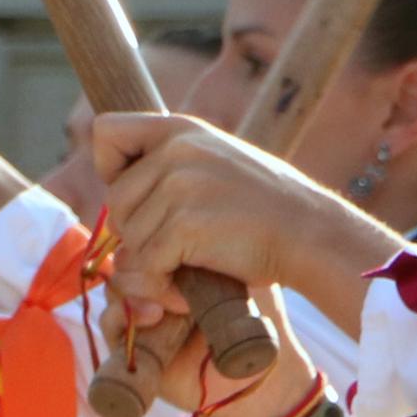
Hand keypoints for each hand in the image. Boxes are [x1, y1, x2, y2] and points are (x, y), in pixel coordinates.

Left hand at [96, 114, 402, 339]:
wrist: (311, 235)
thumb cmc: (266, 211)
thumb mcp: (218, 163)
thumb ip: (173, 167)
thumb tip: (113, 198)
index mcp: (180, 129)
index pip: (105, 131)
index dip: (109, 168)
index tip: (137, 195)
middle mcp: (175, 151)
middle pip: (114, 201)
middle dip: (136, 233)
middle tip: (174, 249)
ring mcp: (179, 187)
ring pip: (128, 240)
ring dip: (153, 265)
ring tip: (189, 269)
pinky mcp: (184, 226)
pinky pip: (147, 266)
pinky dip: (163, 287)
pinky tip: (189, 288)